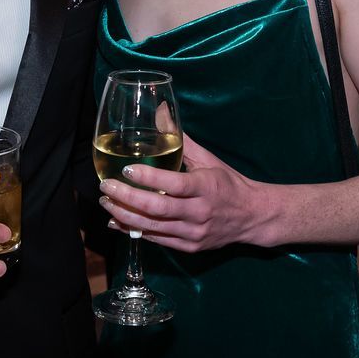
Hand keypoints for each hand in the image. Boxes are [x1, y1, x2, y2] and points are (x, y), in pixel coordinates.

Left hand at [98, 133, 265, 252]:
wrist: (252, 216)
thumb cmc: (227, 183)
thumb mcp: (207, 159)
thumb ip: (180, 138)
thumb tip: (159, 110)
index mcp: (206, 187)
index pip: (173, 184)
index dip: (148, 177)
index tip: (127, 169)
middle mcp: (200, 212)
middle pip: (157, 208)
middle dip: (127, 198)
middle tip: (106, 187)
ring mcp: (194, 233)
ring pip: (153, 227)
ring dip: (125, 216)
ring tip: (106, 204)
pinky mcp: (190, 247)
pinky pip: (158, 240)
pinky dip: (135, 231)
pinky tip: (118, 221)